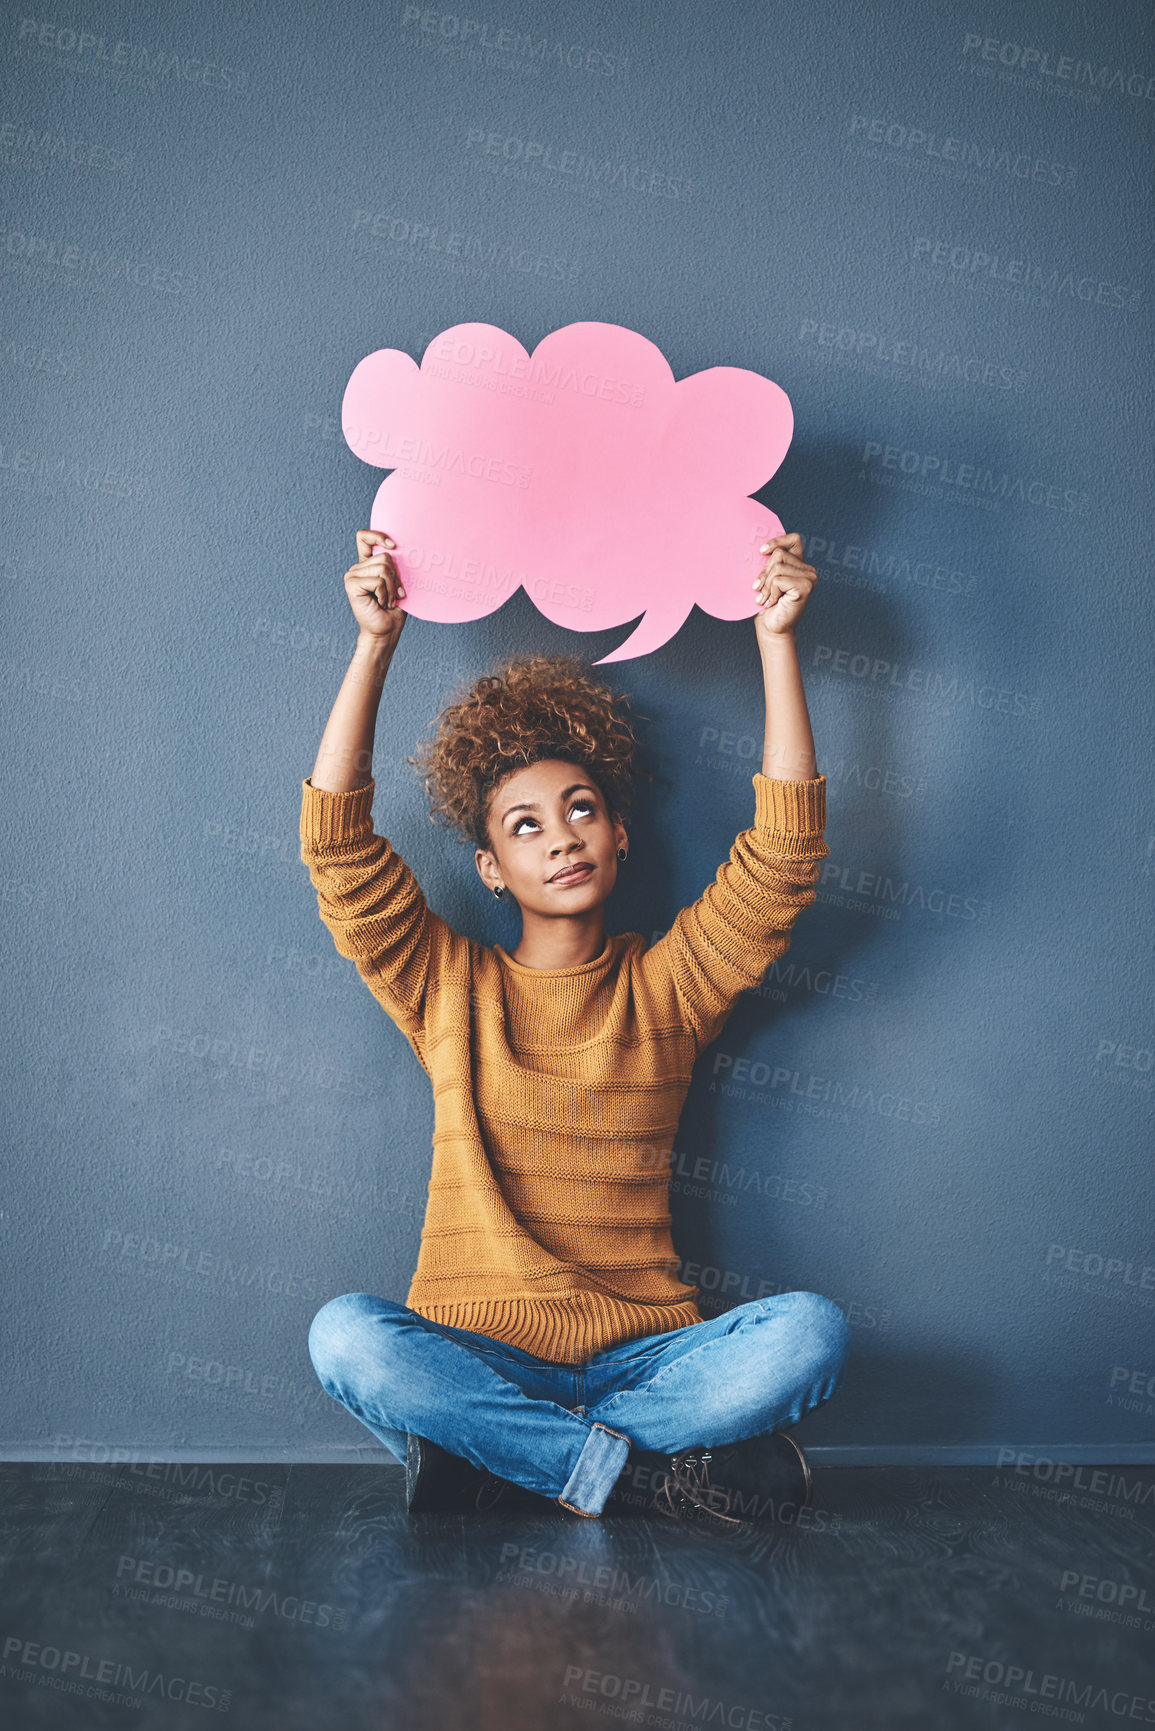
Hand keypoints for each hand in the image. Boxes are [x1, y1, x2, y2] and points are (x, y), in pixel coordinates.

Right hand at [343, 528, 407, 646]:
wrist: (387, 630)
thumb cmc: (394, 608)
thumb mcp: (398, 582)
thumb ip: (395, 566)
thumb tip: (398, 551)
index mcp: (367, 564)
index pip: (364, 537)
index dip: (378, 536)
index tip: (393, 546)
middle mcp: (358, 567)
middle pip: (384, 556)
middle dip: (395, 577)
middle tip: (394, 594)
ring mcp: (352, 575)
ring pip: (383, 568)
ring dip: (391, 588)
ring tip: (387, 600)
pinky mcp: (351, 585)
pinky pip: (378, 581)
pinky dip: (385, 594)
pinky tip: (381, 603)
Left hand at [752, 533, 817, 643]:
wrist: (771, 628)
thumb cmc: (766, 605)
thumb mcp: (766, 579)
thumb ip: (768, 563)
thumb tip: (759, 548)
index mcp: (800, 565)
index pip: (793, 539)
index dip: (777, 541)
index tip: (761, 551)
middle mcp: (808, 570)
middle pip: (779, 554)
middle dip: (764, 573)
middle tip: (760, 590)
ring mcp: (810, 578)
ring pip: (777, 567)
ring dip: (766, 586)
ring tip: (766, 599)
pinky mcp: (805, 586)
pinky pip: (778, 580)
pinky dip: (770, 592)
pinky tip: (773, 602)